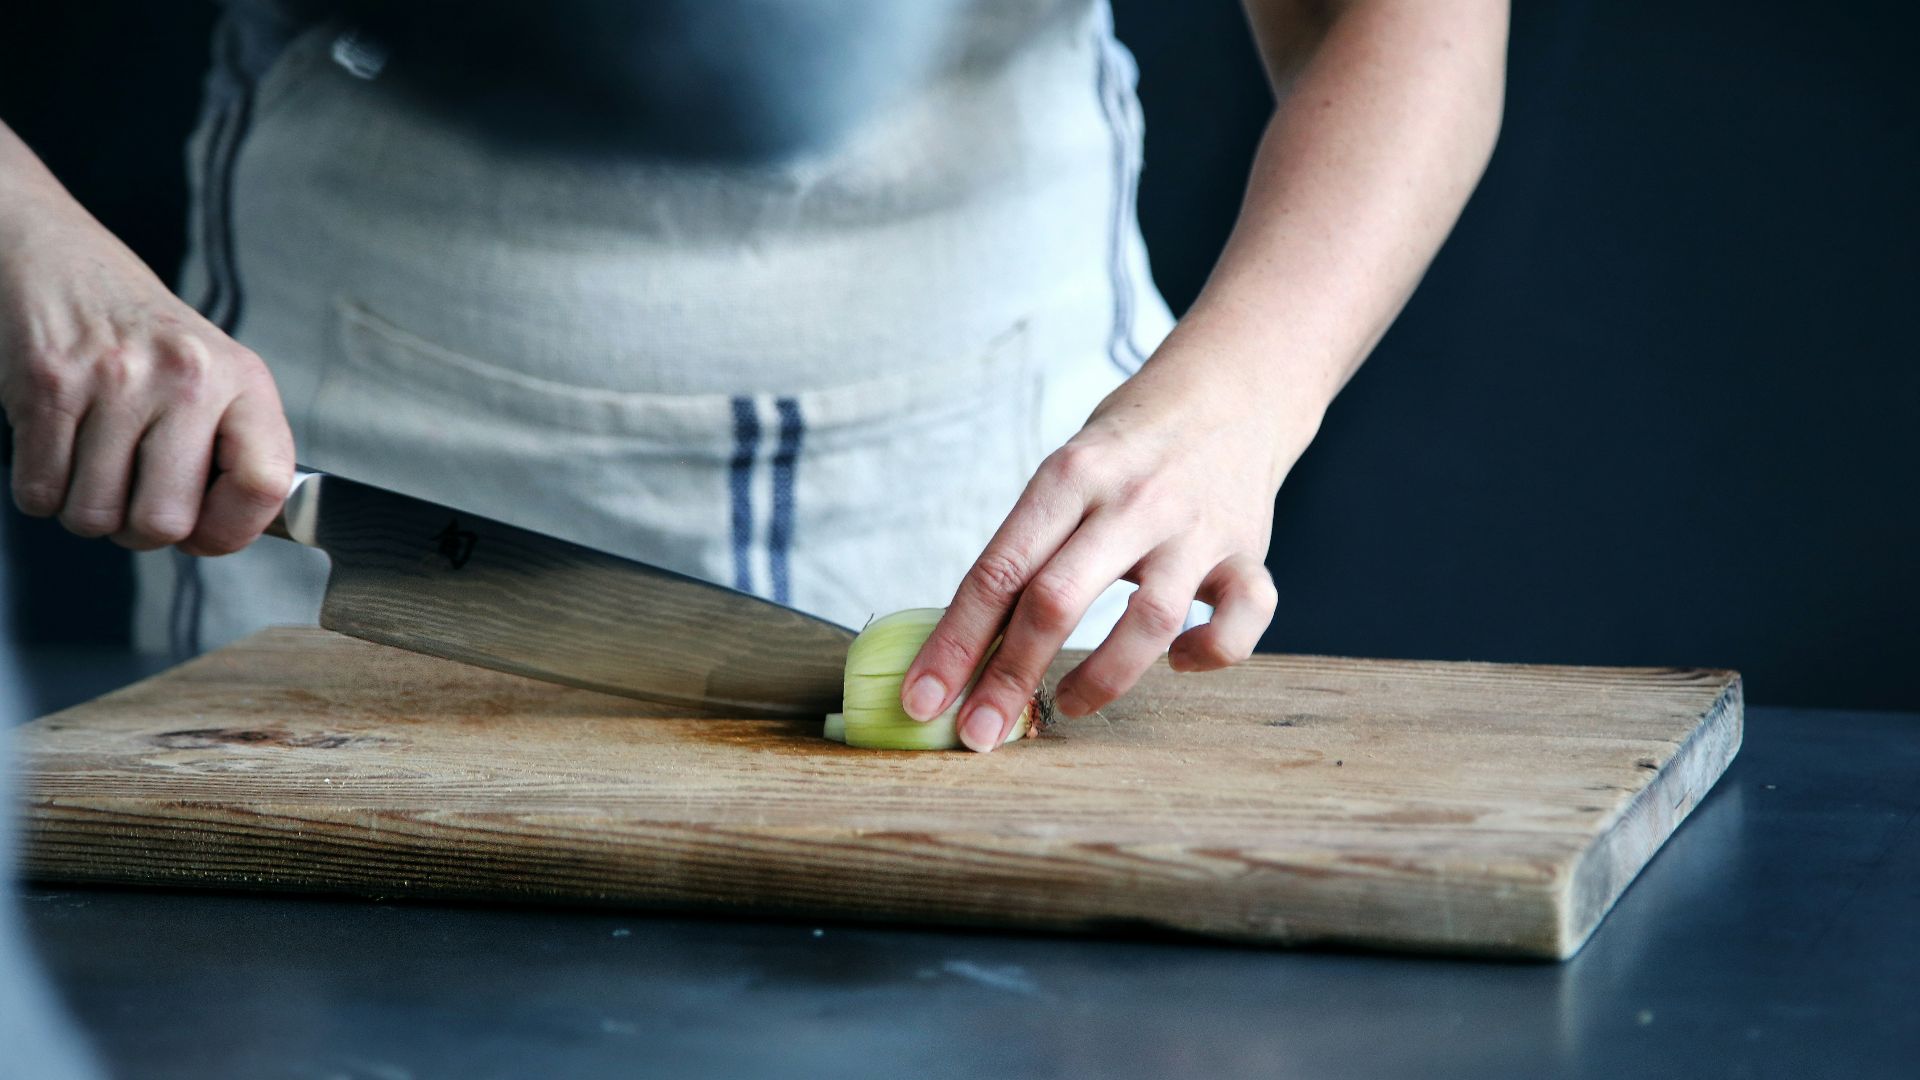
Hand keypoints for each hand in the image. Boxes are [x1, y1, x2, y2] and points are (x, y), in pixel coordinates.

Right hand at [0, 201, 293, 554]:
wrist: (62, 261)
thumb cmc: (145, 336)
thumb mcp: (218, 375)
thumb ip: (234, 449)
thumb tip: (221, 534)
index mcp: (242, 380)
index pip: (264, 484)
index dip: (232, 529)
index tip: (206, 530)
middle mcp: (186, 377)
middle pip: (164, 522)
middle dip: (141, 531)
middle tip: (134, 499)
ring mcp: (115, 381)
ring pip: (94, 517)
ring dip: (87, 511)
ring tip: (96, 467)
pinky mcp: (46, 385)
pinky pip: (40, 493)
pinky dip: (43, 491)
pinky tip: (59, 451)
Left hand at [901, 348, 1308, 751]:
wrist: (1231, 388)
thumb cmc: (1127, 447)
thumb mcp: (1067, 471)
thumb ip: (1030, 546)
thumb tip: (965, 646)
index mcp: (1069, 475)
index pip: (997, 570)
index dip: (955, 643)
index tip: (923, 700)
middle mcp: (1131, 500)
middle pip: (1056, 600)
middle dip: (1008, 678)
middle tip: (979, 734)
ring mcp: (1194, 527)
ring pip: (1149, 622)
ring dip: (1101, 679)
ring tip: (1068, 703)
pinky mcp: (1248, 550)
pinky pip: (1244, 618)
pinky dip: (1212, 652)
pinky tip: (1180, 660)